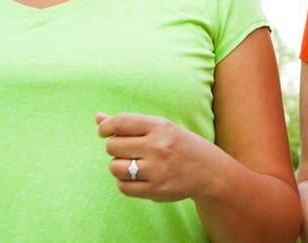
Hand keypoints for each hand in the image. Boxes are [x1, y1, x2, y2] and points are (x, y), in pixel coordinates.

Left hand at [96, 112, 218, 202]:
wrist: (209, 171)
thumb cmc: (180, 145)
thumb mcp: (160, 128)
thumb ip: (129, 124)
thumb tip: (97, 118)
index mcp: (160, 126)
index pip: (120, 123)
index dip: (105, 127)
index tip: (104, 132)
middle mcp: (158, 146)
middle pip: (113, 146)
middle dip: (116, 148)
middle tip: (129, 150)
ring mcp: (157, 169)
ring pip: (115, 167)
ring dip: (119, 166)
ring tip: (133, 164)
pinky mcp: (156, 190)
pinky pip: (123, 187)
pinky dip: (125, 182)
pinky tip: (138, 177)